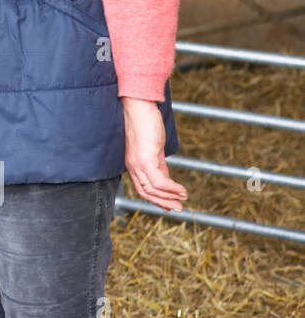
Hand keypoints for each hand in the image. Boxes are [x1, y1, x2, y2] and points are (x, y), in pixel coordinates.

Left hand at [123, 96, 187, 211]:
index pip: (142, 189)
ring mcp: (137, 163)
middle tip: (178, 209)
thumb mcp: (153, 151)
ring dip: (170, 197)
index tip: (170, 207)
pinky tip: (182, 190)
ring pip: (152, 190)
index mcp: (133, 165)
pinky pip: (159, 181)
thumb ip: (159, 166)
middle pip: (145, 193)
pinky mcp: (146, 158)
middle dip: (163, 203)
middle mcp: (132, 166)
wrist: (140, 108)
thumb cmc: (146, 126)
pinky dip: (172, 188)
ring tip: (183, 199)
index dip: (156, 200)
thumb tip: (167, 182)